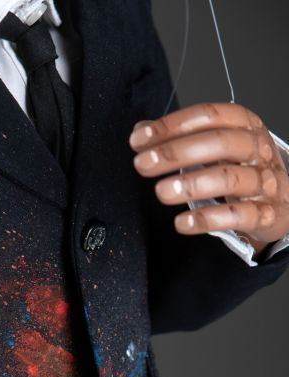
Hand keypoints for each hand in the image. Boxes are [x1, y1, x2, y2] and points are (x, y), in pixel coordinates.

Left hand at [129, 102, 288, 255]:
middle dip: (177, 152)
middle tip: (143, 164)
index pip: (209, 116)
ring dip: (192, 184)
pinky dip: (207, 219)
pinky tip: (182, 223)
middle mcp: (259, 150)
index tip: (139, 139)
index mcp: (246, 126)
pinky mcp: (266, 215)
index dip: (172, 125)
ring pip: (230, 179)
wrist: (280, 205)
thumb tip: (141, 131)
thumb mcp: (217, 148)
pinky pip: (237, 216)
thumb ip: (180, 137)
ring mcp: (266, 183)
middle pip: (221, 143)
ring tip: (161, 192)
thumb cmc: (243, 170)